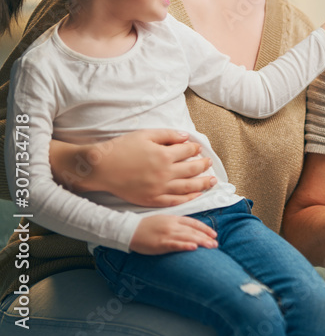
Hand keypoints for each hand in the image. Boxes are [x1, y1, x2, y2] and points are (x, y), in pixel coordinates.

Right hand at [53, 129, 214, 206]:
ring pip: (188, 187)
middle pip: (192, 170)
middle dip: (204, 166)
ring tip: (212, 181)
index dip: (196, 149)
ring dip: (203, 184)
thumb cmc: (121, 148)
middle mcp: (165, 173)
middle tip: (210, 164)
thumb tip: (186, 137)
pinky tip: (196, 195)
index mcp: (164, 155)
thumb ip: (168, 135)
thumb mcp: (145, 135)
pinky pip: (175, 201)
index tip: (199, 149)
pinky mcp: (152, 200)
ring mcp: (159, 188)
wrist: (101, 168)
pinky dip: (188, 198)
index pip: (188, 152)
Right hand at [129, 215, 217, 253]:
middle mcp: (173, 225)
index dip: (205, 228)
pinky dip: (185, 245)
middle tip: (216, 243)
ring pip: (188, 237)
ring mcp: (167, 234)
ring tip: (211, 246)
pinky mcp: (160, 243)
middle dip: (206, 237)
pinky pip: (175, 244)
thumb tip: (190, 230)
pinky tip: (193, 248)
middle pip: (193, 231)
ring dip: (201, 241)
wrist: (129, 229)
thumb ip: (177, 224)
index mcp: (174, 219)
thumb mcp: (164, 220)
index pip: (194, 223)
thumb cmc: (146, 226)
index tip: (214, 234)